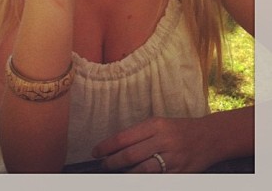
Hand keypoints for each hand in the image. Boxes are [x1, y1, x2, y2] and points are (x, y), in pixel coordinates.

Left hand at [92, 116, 212, 172]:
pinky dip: (143, 180)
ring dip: (126, 174)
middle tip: (102, 165)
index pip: (124, 137)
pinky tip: (134, 179)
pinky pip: (157, 179)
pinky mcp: (180, 173)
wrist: (210, 137)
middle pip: (130, 155)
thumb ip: (139, 135)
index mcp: (154, 125)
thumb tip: (115, 147)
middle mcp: (163, 140)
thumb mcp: (158, 124)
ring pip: (142, 170)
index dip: (107, 147)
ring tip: (115, 174)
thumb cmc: (178, 129)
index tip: (95, 152)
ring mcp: (173, 158)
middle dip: (112, 162)